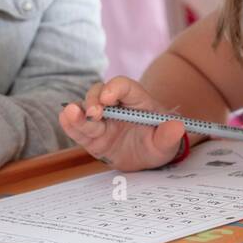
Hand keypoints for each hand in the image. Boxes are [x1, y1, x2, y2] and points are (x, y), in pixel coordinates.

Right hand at [58, 76, 189, 170]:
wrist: (148, 156)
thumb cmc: (158, 141)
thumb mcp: (168, 143)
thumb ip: (170, 136)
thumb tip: (177, 127)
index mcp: (136, 101)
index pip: (124, 86)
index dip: (115, 88)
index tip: (108, 98)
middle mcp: (115, 106)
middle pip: (99, 93)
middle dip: (94, 101)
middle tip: (95, 114)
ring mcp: (102, 121)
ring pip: (85, 110)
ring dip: (78, 113)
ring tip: (71, 114)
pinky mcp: (92, 136)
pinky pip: (79, 129)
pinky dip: (70, 124)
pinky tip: (65, 119)